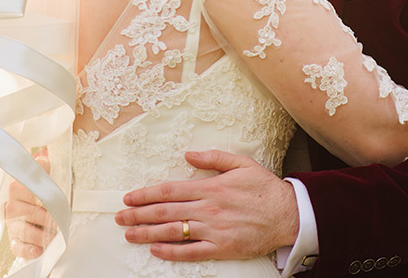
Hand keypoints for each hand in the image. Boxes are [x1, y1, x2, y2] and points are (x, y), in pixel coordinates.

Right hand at [5, 150, 56, 258]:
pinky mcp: (15, 238)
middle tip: (58, 220)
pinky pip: (17, 246)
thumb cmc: (47, 186)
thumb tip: (43, 157)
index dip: (41, 194)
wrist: (45, 200)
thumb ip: (44, 166)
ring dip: (39, 235)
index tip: (54, 198)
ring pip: (22, 230)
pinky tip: (39, 249)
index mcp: (18, 186)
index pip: (25, 189)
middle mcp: (12, 204)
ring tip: (53, 237)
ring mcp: (12, 223)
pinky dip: (27, 249)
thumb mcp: (48, 172)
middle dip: (43, 217)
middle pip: (25, 212)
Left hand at [115, 149, 298, 261]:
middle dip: (139, 214)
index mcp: (210, 187)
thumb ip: (212, 157)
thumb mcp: (240, 162)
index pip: (170, 190)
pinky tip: (155, 250)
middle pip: (166, 212)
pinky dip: (171, 252)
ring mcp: (213, 231)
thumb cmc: (263, 187)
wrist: (287, 214)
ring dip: (148, 233)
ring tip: (129, 234)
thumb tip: (188, 155)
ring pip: (173, 233)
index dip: (146, 194)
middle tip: (120, 217)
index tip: (129, 197)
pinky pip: (191, 253)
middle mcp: (208, 209)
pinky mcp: (221, 249)